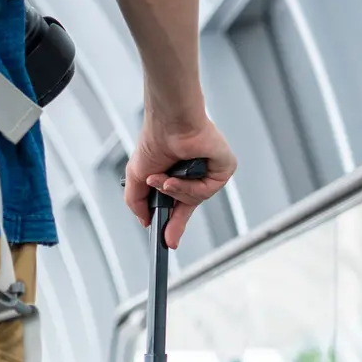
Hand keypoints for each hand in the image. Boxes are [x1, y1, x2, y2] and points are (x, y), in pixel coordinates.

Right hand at [124, 115, 235, 249]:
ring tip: (163, 181)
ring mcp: (211, 171)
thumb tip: (145, 221)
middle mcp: (196, 173)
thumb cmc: (155, 140)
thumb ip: (137, 202)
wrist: (169, 122)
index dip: (172, 222)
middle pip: (190, 205)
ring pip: (196, 199)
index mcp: (178, 174)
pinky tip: (176, 177)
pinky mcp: (224, 167)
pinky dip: (189, 187)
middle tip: (168, 236)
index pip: (178, 203)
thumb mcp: (137, 177)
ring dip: (175, 193)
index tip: (165, 239)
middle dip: (177, 222)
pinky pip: (207, 190)